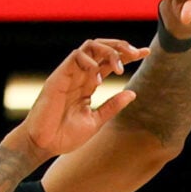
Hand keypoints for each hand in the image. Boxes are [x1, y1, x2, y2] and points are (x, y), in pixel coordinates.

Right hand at [20, 38, 142, 155]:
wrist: (43, 145)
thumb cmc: (65, 136)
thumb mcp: (96, 121)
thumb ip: (112, 106)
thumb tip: (133, 93)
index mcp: (88, 84)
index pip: (109, 62)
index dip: (128, 55)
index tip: (146, 53)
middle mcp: (80, 75)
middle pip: (101, 48)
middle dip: (121, 46)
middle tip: (138, 53)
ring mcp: (69, 74)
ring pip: (89, 46)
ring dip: (109, 51)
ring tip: (120, 68)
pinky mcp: (58, 77)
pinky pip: (75, 57)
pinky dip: (90, 62)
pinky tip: (99, 78)